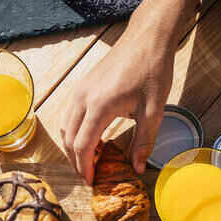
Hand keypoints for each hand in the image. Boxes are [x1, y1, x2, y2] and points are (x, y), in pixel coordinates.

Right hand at [61, 15, 174, 183]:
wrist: (146, 38)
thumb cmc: (152, 70)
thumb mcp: (154, 110)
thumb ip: (143, 142)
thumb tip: (137, 169)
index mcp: (99, 106)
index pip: (83, 145)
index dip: (84, 167)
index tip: (91, 182)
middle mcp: (83, 98)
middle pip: (69, 138)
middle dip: (77, 161)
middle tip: (90, 176)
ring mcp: (80, 90)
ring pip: (66, 126)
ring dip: (74, 146)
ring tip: (91, 160)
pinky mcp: (83, 85)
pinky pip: (70, 114)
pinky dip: (75, 131)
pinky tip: (92, 138)